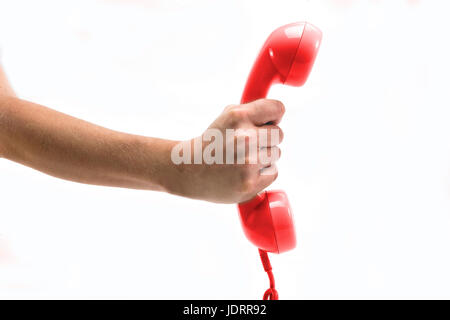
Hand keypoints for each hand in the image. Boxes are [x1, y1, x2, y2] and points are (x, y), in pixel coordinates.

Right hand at [166, 99, 284, 202]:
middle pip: (279, 134)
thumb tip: (278, 115)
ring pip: (276, 154)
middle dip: (267, 138)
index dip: (273, 116)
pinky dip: (262, 173)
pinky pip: (273, 172)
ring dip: (264, 157)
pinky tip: (243, 172)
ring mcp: (248, 162)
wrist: (189, 170)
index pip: (277, 108)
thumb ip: (253, 112)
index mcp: (238, 116)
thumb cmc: (213, 142)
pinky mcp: (250, 183)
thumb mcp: (227, 117)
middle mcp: (245, 138)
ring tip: (241, 159)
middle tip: (248, 144)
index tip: (266, 123)